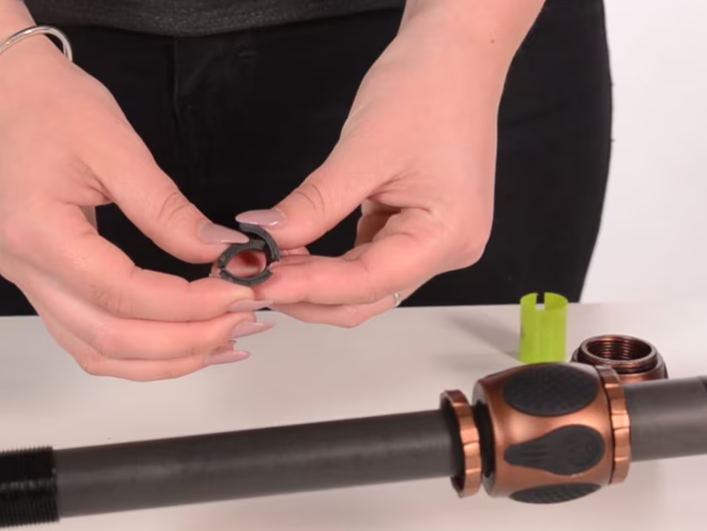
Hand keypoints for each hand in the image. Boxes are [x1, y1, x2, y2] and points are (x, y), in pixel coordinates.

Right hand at [0, 39, 272, 379]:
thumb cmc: (49, 106)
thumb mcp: (116, 146)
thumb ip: (167, 209)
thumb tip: (223, 250)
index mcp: (39, 233)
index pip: (122, 294)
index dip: (187, 305)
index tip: (240, 293)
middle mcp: (26, 270)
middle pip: (109, 340)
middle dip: (185, 341)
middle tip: (243, 323)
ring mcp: (28, 283)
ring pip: (97, 352)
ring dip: (164, 358)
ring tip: (223, 340)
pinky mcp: (39, 283)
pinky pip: (86, 338)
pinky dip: (137, 352)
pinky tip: (180, 339)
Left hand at [237, 2, 536, 326]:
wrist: (456, 55)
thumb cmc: (426, 90)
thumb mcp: (362, 150)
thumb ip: (314, 204)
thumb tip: (264, 238)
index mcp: (447, 236)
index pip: (366, 283)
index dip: (308, 288)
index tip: (258, 282)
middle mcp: (448, 251)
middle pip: (366, 299)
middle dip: (306, 296)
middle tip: (251, 279)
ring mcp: (433, 244)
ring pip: (363, 288)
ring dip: (313, 283)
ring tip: (264, 265)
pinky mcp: (415, 231)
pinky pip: (366, 263)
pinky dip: (327, 265)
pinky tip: (293, 253)